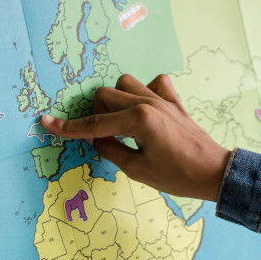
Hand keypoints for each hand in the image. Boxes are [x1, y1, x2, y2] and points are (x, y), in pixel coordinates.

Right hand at [40, 74, 230, 200]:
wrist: (214, 172)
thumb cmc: (178, 176)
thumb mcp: (138, 170)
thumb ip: (110, 150)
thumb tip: (95, 139)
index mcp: (138, 120)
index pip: (94, 123)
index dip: (69, 127)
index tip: (46, 123)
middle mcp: (148, 102)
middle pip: (105, 96)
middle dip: (96, 116)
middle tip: (102, 138)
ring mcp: (162, 98)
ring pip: (125, 83)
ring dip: (115, 101)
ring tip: (121, 125)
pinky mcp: (174, 100)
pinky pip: (154, 83)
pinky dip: (144, 91)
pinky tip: (144, 109)